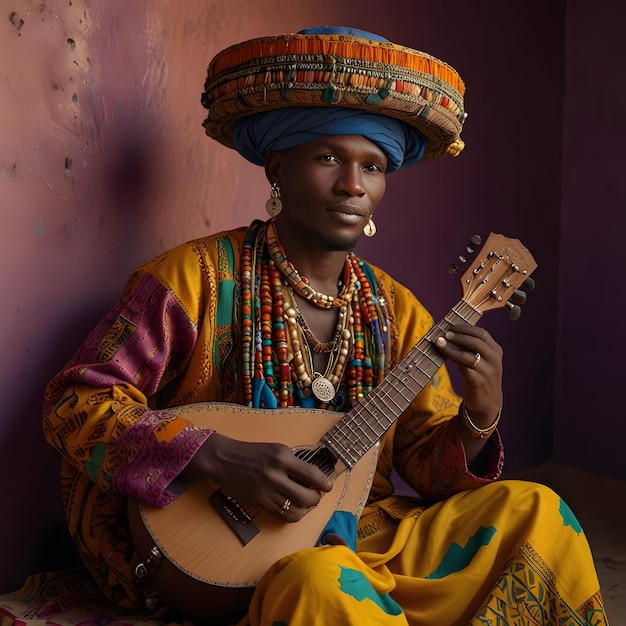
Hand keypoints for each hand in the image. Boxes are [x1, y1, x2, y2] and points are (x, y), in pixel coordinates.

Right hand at [187, 434, 332, 521]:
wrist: (223, 459)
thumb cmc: (252, 452)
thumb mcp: (276, 449)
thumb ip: (293, 462)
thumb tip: (313, 477)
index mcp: (282, 457)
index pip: (312, 474)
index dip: (324, 483)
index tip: (328, 486)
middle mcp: (275, 474)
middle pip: (307, 497)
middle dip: (316, 499)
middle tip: (315, 496)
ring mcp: (266, 490)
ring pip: (295, 510)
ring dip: (304, 509)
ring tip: (304, 503)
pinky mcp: (258, 502)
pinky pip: (282, 515)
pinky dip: (292, 514)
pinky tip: (292, 508)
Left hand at [434, 324, 502, 421]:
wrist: (486, 402)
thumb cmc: (478, 376)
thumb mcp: (480, 359)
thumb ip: (470, 347)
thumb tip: (448, 332)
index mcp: (495, 350)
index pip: (482, 333)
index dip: (465, 328)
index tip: (451, 326)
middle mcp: (494, 360)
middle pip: (477, 342)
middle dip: (459, 335)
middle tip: (444, 333)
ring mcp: (487, 371)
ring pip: (468, 354)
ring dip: (452, 347)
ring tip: (439, 341)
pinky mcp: (478, 382)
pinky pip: (464, 367)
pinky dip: (453, 358)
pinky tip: (444, 355)